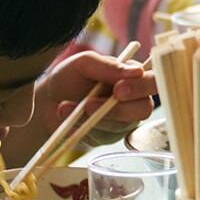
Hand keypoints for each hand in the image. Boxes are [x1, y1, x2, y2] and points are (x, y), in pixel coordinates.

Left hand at [31, 52, 158, 148]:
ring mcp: (123, 120)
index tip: (118, 90)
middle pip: (143, 109)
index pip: (154, 80)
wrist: (46, 102)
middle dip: (117, 110)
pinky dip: (84, 127)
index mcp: (132, 76)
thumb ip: (108, 66)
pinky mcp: (110, 136)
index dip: (142, 87)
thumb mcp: (83, 63)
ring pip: (121, 124)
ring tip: (66, 107)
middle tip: (89, 106)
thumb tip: (135, 72)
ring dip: (92, 117)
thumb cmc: (68, 78)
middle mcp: (134, 99)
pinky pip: (104, 136)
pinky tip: (70, 119)